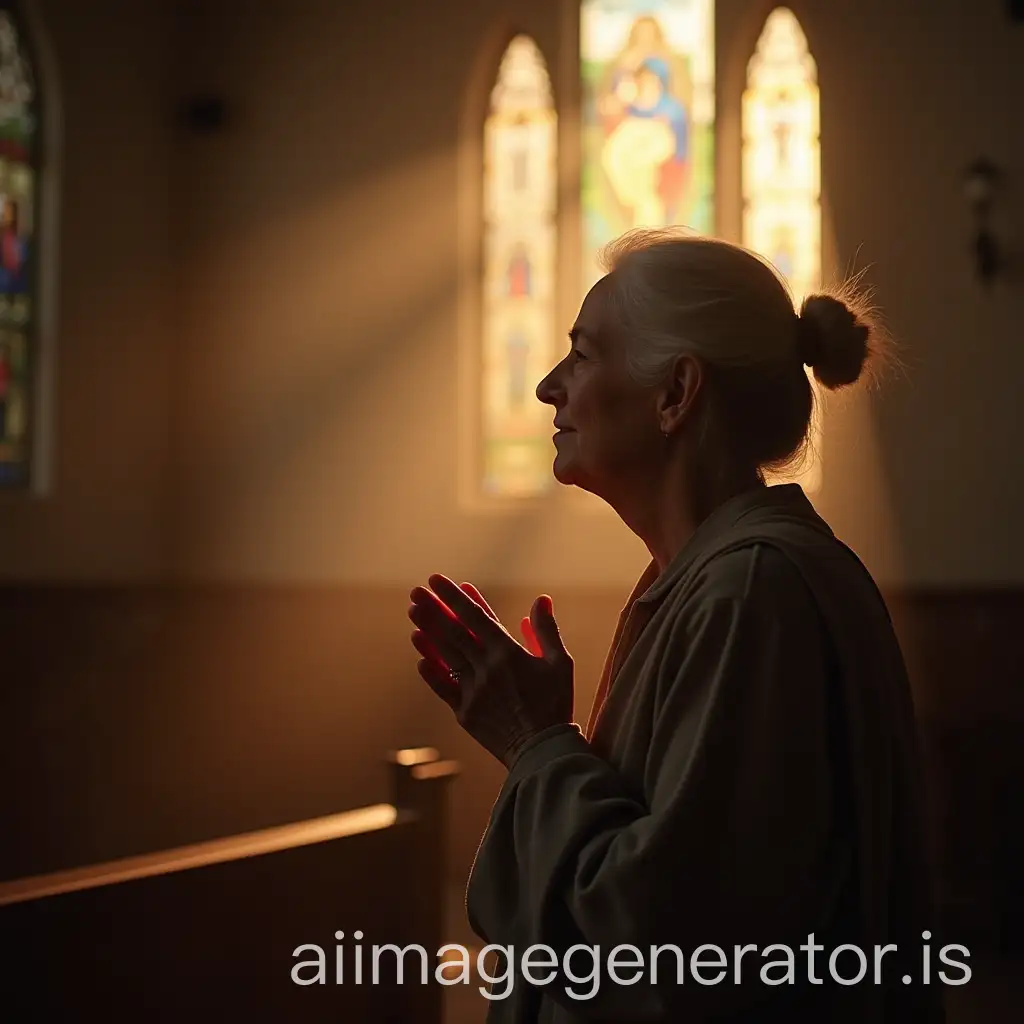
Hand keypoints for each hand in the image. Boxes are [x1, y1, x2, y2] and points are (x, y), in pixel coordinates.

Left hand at [408, 574, 573, 766]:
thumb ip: (546, 630)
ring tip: (413, 613)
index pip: (475, 617)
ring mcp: (473, 691)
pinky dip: (431, 670)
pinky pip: (443, 688)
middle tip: (415, 591)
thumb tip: (541, 599)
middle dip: (433, 609)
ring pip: (445, 655)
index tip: (437, 580)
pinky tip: (420, 655)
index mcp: (508, 653)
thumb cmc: (556, 704)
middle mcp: (486, 669)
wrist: (544, 751)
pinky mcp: (465, 713)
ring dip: (428, 632)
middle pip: (453, 632)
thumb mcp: (560, 663)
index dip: (455, 596)